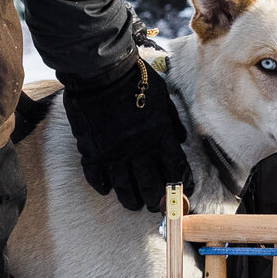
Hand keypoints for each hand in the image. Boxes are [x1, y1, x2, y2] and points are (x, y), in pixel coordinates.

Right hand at [62, 57, 189, 212]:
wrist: (101, 72)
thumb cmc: (135, 79)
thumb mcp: (163, 97)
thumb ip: (172, 121)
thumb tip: (181, 138)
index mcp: (159, 136)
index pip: (175, 168)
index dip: (182, 183)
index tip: (184, 190)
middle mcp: (138, 150)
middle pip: (150, 185)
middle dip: (156, 200)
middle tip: (156, 206)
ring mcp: (113, 153)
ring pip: (123, 186)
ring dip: (130, 199)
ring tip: (134, 204)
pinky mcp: (92, 150)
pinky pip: (95, 176)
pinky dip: (101, 186)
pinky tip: (106, 190)